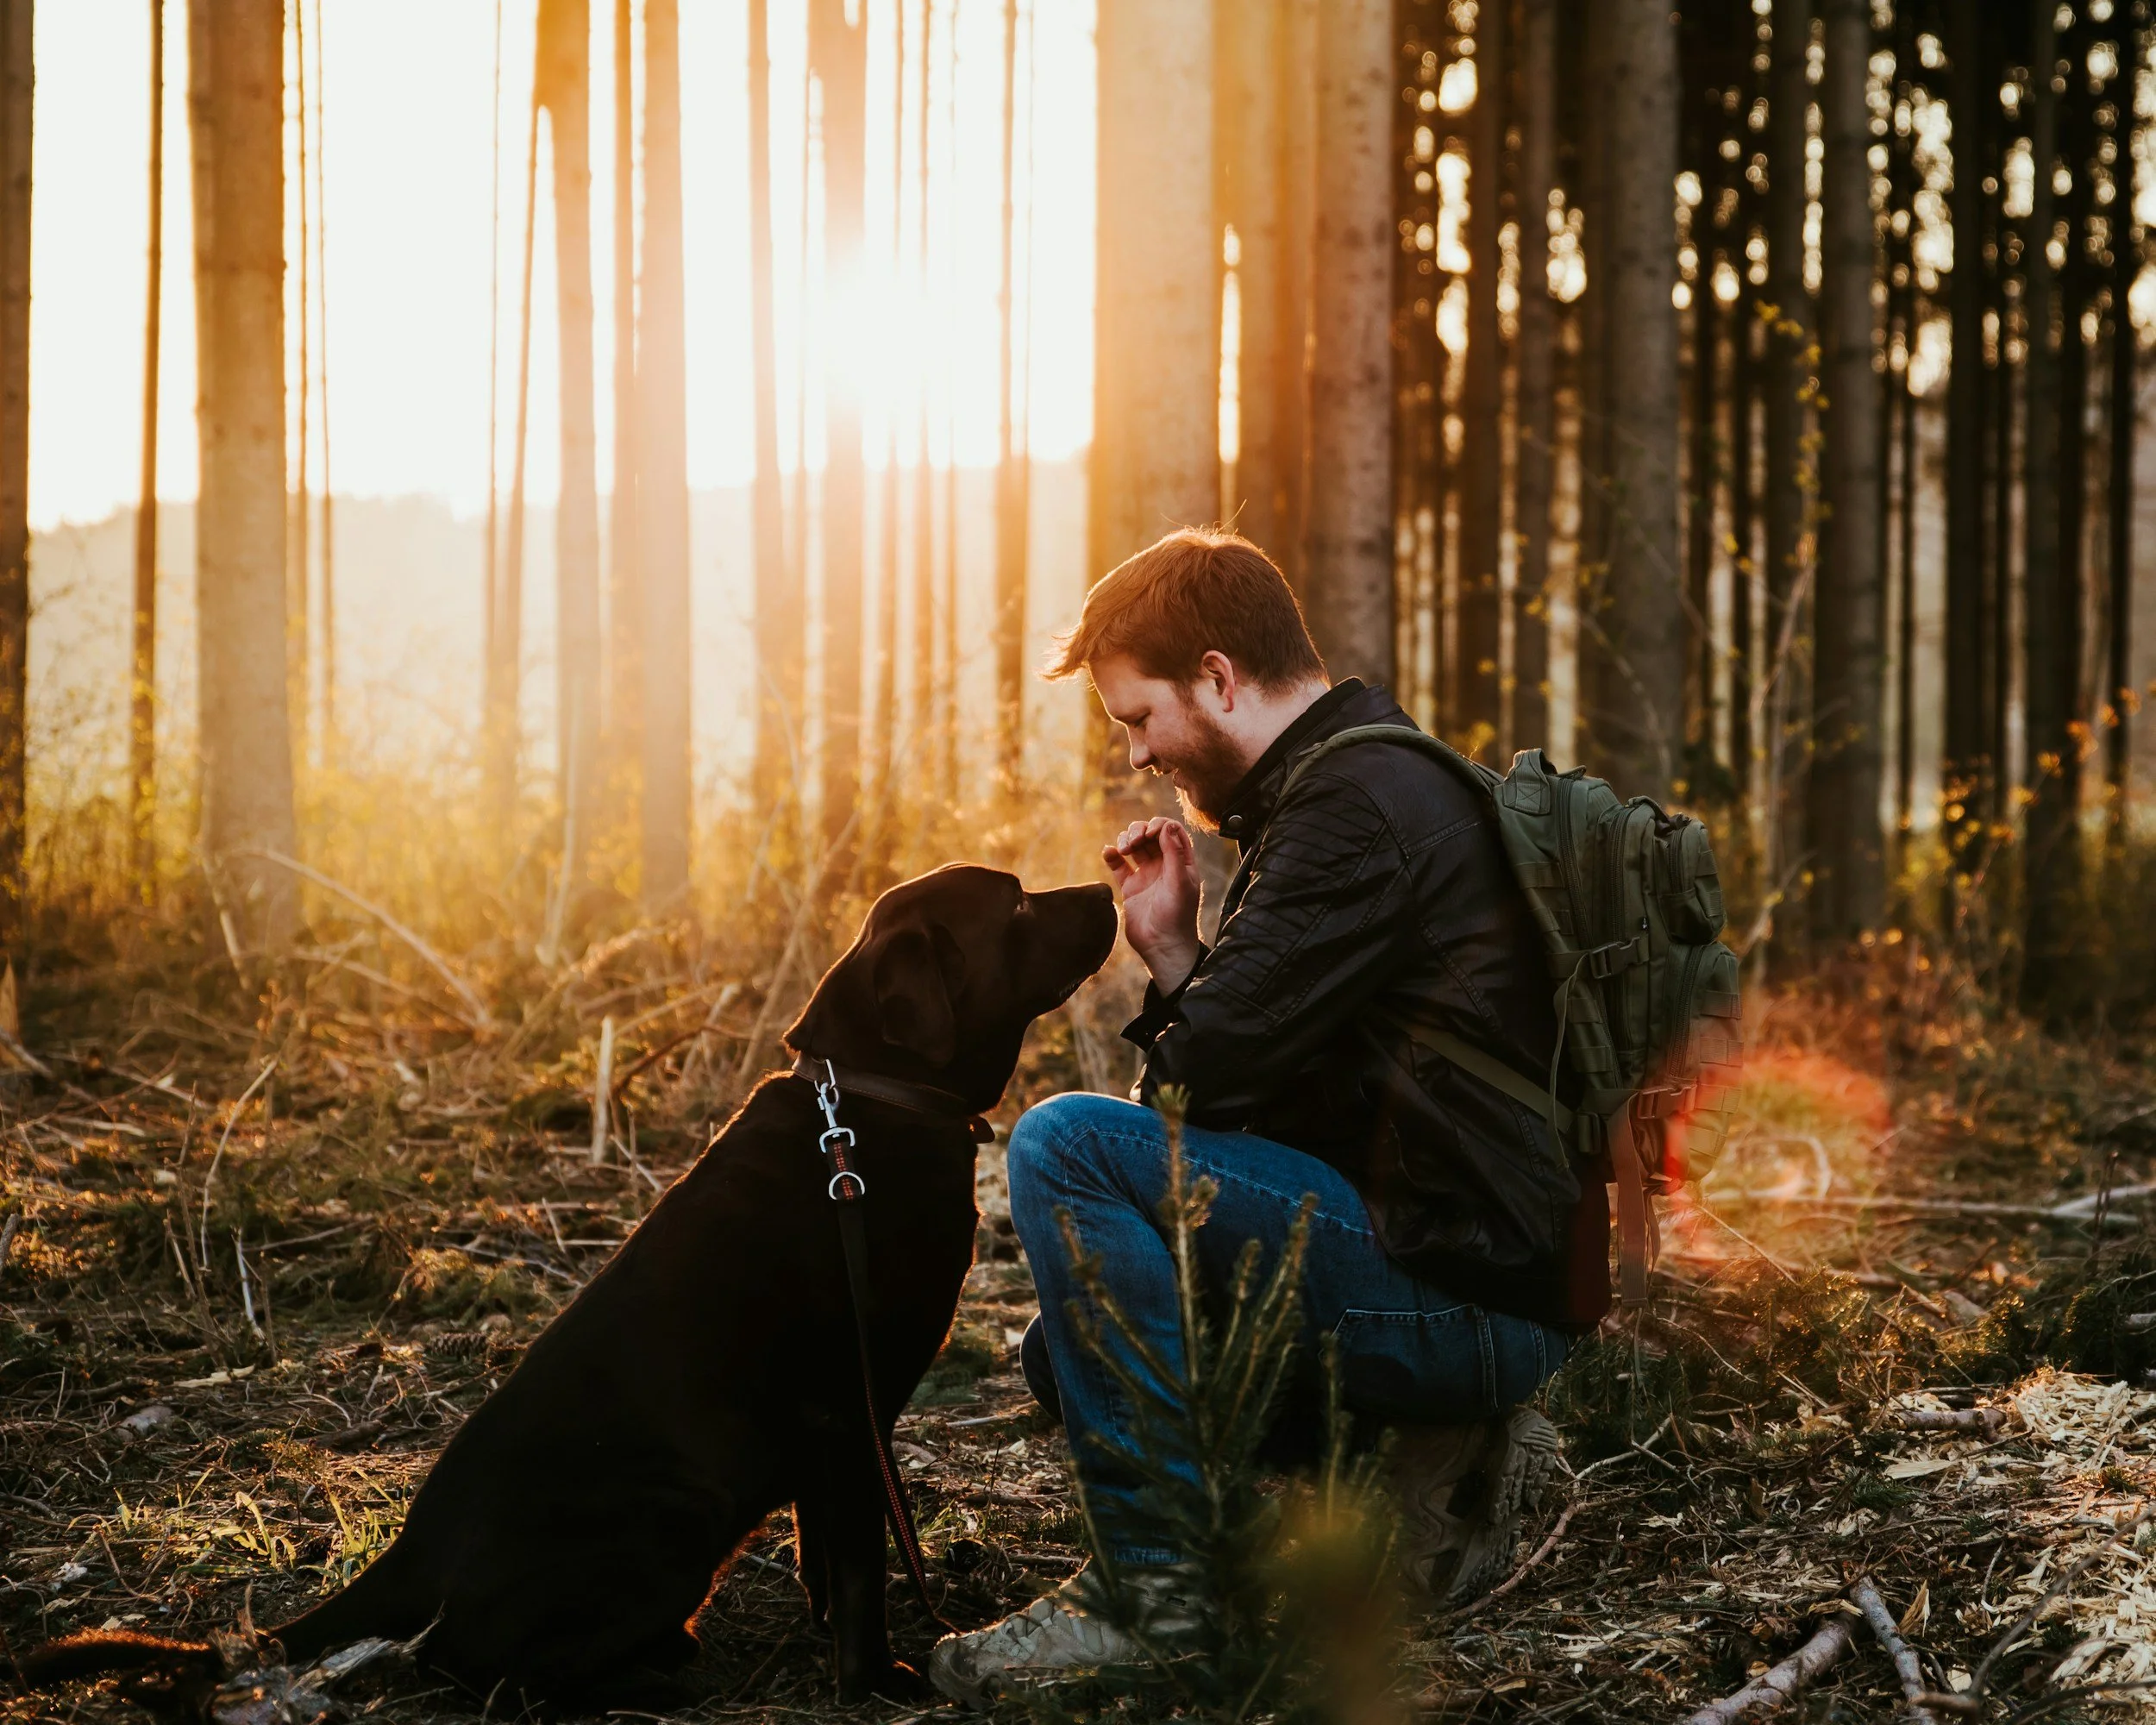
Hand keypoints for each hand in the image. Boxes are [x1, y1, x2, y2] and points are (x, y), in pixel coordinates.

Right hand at [1102, 817, 1202, 992]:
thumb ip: (1174, 853)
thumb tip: (1168, 825)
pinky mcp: (1130, 887)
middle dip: (1139, 831)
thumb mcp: (1180, 882)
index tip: (1150, 834)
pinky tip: (1108, 852)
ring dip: (1126, 840)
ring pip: (1134, 846)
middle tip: (1134, 842)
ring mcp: (1147, 875)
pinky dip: (1112, 855)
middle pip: (1150, 835)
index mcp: (1181, 862)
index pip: (1171, 831)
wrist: (1162, 946)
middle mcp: (1164, 866)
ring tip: (1123, 849)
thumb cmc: (1177, 916)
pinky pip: (1119, 865)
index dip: (1159, 825)